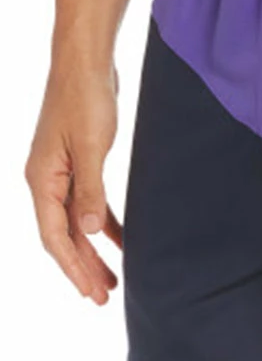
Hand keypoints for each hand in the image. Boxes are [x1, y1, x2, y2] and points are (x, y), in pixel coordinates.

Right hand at [26, 62, 122, 304]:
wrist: (85, 63)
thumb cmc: (85, 99)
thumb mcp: (92, 147)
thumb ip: (89, 190)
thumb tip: (89, 232)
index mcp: (41, 180)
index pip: (54, 236)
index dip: (74, 267)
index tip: (92, 293)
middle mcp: (46, 180)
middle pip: (63, 235)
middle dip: (83, 267)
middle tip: (104, 296)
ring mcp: (61, 171)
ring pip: (75, 221)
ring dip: (93, 249)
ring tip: (112, 277)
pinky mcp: (79, 162)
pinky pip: (89, 202)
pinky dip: (103, 222)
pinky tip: (120, 238)